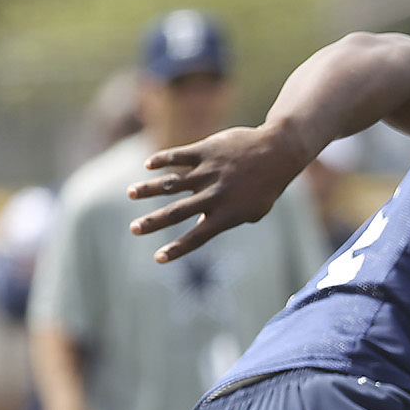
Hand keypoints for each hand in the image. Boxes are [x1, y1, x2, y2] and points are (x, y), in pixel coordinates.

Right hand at [127, 122, 313, 263]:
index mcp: (227, 214)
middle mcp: (215, 194)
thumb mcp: (252, 210)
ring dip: (148, 188)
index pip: (198, 237)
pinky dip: (162, 160)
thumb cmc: (266, 186)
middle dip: (153, 222)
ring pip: (172, 182)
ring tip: (131, 193)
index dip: (178, 249)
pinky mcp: (206, 150)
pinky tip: (148, 165)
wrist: (278, 152)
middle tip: (134, 229)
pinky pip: (178, 156)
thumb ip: (225, 219)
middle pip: (178, 212)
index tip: (158, 259)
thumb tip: (199, 226)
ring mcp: (208, 171)